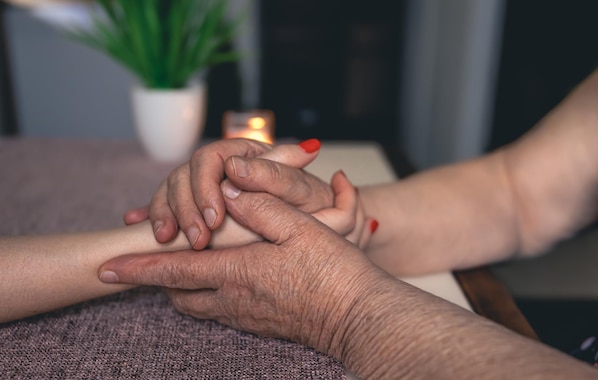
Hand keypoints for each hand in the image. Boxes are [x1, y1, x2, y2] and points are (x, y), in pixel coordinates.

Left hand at [100, 173, 383, 352]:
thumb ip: (260, 206)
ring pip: (198, 306)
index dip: (137, 269)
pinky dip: (209, 296)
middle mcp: (235, 300)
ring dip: (184, 288)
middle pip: (179, 294)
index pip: (174, 271)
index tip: (107, 269)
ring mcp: (247, 316)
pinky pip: (221, 312)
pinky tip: (227, 280)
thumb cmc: (335, 273)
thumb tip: (227, 190)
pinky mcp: (261, 325)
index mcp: (239, 272)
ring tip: (186, 268)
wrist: (360, 318)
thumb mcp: (302, 228)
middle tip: (154, 260)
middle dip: (159, 279)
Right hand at [124, 138, 326, 249]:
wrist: (313, 229)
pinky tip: (134, 224)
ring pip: (170, 191)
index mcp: (243, 153)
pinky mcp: (193, 209)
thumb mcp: (301, 190)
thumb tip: (238, 165)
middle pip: (185, 175)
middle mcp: (220, 167)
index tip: (215, 219)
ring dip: (165, 214)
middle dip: (186, 208)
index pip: (211, 159)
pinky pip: (163, 207)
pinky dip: (149, 216)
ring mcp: (203, 187)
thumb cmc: (309, 207)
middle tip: (198, 240)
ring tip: (167, 240)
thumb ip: (280, 171)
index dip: (206, 188)